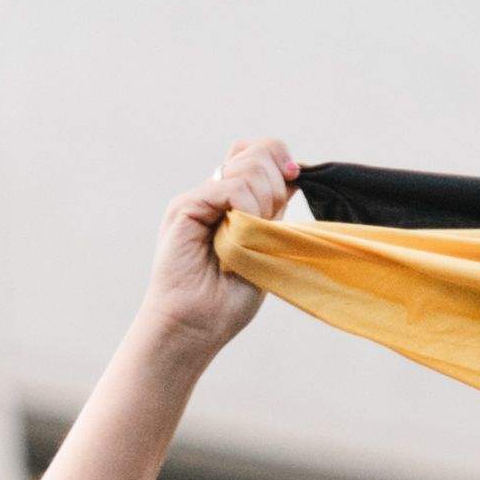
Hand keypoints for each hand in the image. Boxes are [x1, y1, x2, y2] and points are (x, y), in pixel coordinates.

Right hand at [147, 137, 297, 362]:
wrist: (193, 327)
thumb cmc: (225, 301)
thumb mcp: (263, 247)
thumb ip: (273, 212)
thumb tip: (293, 177)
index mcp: (231, 202)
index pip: (259, 152)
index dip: (281, 160)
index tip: (294, 181)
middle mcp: (213, 194)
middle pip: (258, 152)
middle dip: (277, 183)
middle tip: (266, 223)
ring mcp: (198, 199)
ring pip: (248, 166)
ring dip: (263, 200)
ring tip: (248, 235)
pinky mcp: (184, 207)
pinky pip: (229, 186)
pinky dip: (245, 206)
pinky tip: (239, 230)